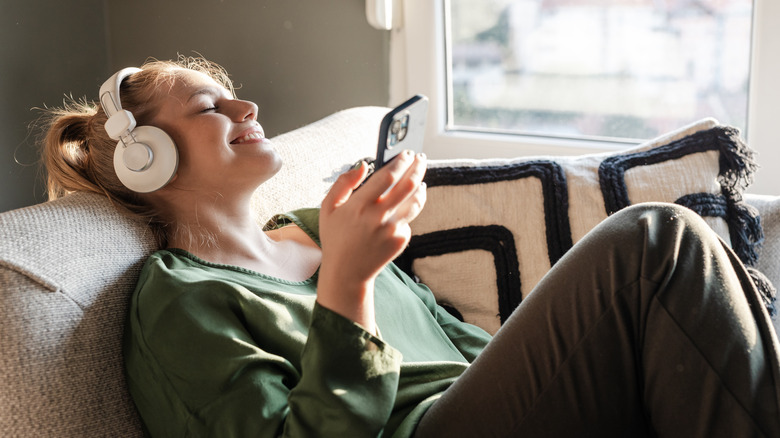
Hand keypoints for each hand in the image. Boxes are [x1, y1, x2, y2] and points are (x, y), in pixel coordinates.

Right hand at [317, 151, 426, 330]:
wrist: (347, 272)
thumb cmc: (336, 237)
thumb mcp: (328, 208)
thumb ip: (343, 183)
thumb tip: (363, 165)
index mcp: (359, 205)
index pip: (388, 176)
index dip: (400, 162)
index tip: (406, 153)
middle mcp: (378, 216)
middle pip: (408, 185)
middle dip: (418, 167)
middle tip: (421, 158)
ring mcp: (392, 229)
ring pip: (416, 201)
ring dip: (421, 186)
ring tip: (421, 180)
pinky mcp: (400, 240)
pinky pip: (408, 220)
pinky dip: (406, 212)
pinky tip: (399, 212)